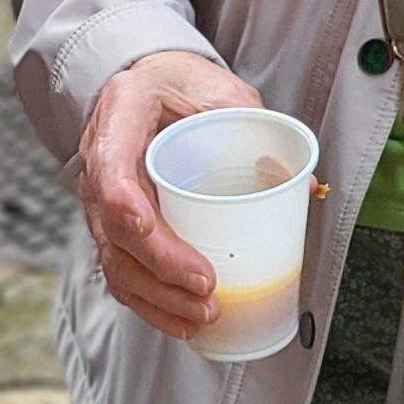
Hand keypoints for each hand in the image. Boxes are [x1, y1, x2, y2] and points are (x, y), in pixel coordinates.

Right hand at [71, 50, 263, 339]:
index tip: (159, 236)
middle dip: (161, 269)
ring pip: (116, 260)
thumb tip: (303, 183)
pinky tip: (181, 320)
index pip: (110, 170)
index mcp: (120, 116)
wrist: (149, 83)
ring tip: (202, 314)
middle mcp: (100, 161)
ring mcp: (101, 198)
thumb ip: (259, 129)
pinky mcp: (114, 225)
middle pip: (116, 230)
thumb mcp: (223, 91)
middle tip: (207, 289)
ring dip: (157, 296)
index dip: (129, 209)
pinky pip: (122, 270)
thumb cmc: (183, 86)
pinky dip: (150, 301)